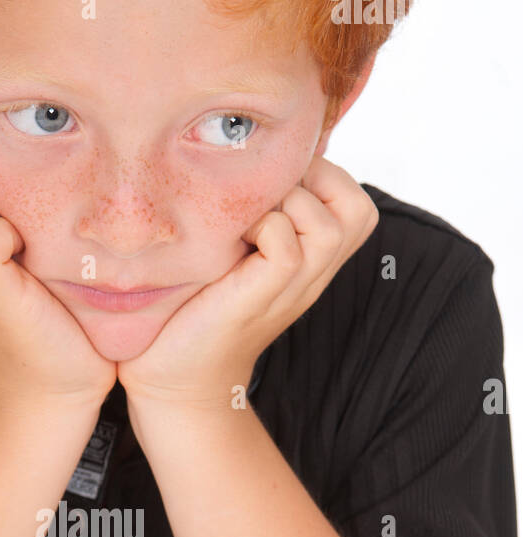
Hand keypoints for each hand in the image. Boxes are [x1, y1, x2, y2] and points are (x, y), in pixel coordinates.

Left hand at [117, 156, 378, 407]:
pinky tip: (235, 242)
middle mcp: (313, 273)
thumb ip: (258, 215)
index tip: (272, 187)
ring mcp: (294, 287)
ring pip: (328, 223)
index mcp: (312, 260)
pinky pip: (288, 243)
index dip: (321, 175)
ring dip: (287, 205)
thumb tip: (251, 157)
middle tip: (267, 196)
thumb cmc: (196, 311)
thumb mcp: (236, 252)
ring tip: (249, 220)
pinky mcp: (265, 295)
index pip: (355, 199)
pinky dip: (264, 228)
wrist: (176, 379)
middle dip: (314, 183)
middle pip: (358, 207)